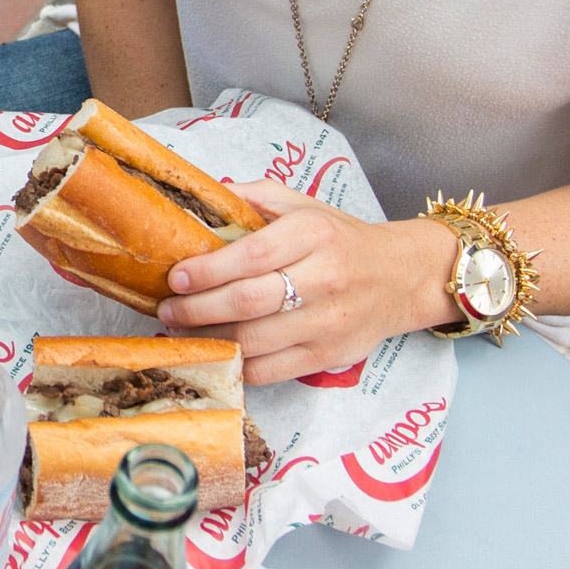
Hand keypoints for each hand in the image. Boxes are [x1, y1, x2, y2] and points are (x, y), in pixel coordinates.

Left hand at [161, 182, 461, 383]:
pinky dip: (236, 365)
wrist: (402, 277)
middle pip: (248, 302)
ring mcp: (327, 322)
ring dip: (208, 339)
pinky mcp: (327, 356)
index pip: (253, 255)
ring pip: (254, 341)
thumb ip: (254, 198)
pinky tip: (216, 351)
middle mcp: (324, 278)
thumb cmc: (342, 241)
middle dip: (197, 309)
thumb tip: (201, 197)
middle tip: (167, 310)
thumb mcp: (304, 206)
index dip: (208, 270)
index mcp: (314, 234)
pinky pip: (269, 370)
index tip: (176, 278)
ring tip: (182, 331)